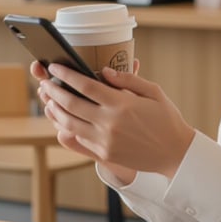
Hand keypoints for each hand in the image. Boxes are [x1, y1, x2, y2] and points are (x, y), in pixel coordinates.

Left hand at [33, 60, 193, 179]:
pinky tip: (61, 119)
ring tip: (48, 99)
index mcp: (122, 104)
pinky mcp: (104, 154)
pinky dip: (65, 128)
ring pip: (69, 123)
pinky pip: (78, 140)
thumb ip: (128, 79)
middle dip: (54, 90)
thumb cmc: (166, 119)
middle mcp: (110, 123)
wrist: (175, 153)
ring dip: (55, 110)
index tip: (55, 67)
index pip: (85, 86)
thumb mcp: (153, 92)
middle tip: (45, 81)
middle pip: (71, 103)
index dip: (66, 75)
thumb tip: (102, 70)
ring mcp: (105, 141)